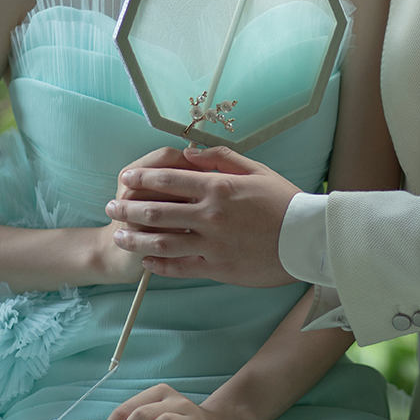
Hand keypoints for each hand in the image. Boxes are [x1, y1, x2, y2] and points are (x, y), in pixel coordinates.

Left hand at [106, 145, 298, 286]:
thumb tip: (190, 151)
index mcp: (218, 187)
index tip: (125, 178)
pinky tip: (147, 261)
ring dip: (136, 239)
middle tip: (110, 208)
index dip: (142, 179)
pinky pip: (181, 267)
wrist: (309, 240)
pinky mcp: (218, 268)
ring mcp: (213, 244)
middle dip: (128, 209)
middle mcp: (210, 215)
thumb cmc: (285, 201)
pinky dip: (160, 265)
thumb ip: (221, 158)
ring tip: (119, 237)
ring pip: (163, 242)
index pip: (169, 180)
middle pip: (157, 211)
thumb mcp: (257, 170)